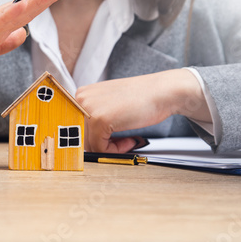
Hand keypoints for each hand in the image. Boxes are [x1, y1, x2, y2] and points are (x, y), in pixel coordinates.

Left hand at [75, 69, 211, 152]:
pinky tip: (129, 140)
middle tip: (121, 141)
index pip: (78, 126)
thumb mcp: (109, 103)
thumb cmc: (140, 98)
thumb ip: (95, 117)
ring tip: (127, 140)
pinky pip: (100, 147)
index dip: (94, 137)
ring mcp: (88, 109)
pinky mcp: (99, 121)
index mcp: (82, 94)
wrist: (162, 91)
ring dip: (109, 148)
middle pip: (82, 136)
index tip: (109, 140)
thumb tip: (85, 142)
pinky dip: (115, 150)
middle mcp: (81, 99)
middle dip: (101, 143)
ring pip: (89, 144)